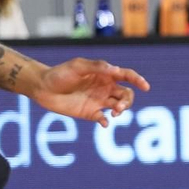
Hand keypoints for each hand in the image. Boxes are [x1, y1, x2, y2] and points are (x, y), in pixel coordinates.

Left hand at [32, 58, 150, 127]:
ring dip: (121, 109)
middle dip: (128, 101)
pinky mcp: (90, 113)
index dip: (138, 80)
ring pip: (119, 106)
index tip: (145, 86)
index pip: (127, 76)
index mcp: (105, 74)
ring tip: (115, 112)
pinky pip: (104, 119)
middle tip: (120, 107)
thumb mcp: (77, 66)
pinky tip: (104, 122)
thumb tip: (116, 70)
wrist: (43, 88)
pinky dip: (107, 122)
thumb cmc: (60, 73)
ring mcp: (98, 101)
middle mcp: (104, 88)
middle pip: (127, 94)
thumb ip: (96, 67)